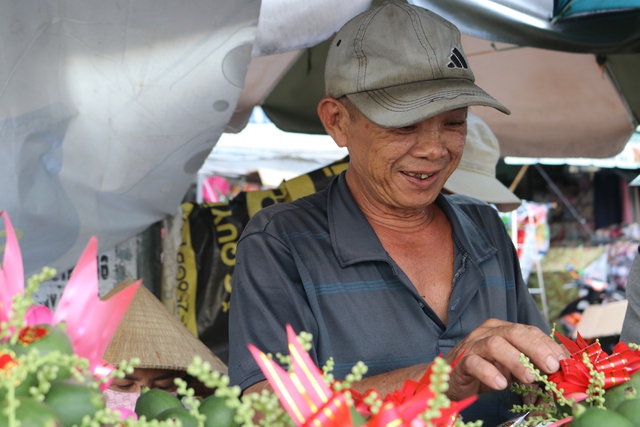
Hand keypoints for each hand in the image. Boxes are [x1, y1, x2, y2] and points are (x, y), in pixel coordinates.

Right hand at [444, 319, 567, 400]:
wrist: (450, 378)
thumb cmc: (484, 370)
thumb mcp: (512, 366)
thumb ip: (532, 363)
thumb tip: (561, 368)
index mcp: (501, 330)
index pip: (528, 330)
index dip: (547, 344)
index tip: (562, 361)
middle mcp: (487, 333)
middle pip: (513, 332)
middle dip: (536, 348)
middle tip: (551, 366)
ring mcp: (472, 346)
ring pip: (495, 345)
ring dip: (515, 361)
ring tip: (530, 378)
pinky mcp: (461, 362)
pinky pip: (474, 363)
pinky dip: (489, 373)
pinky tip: (501, 384)